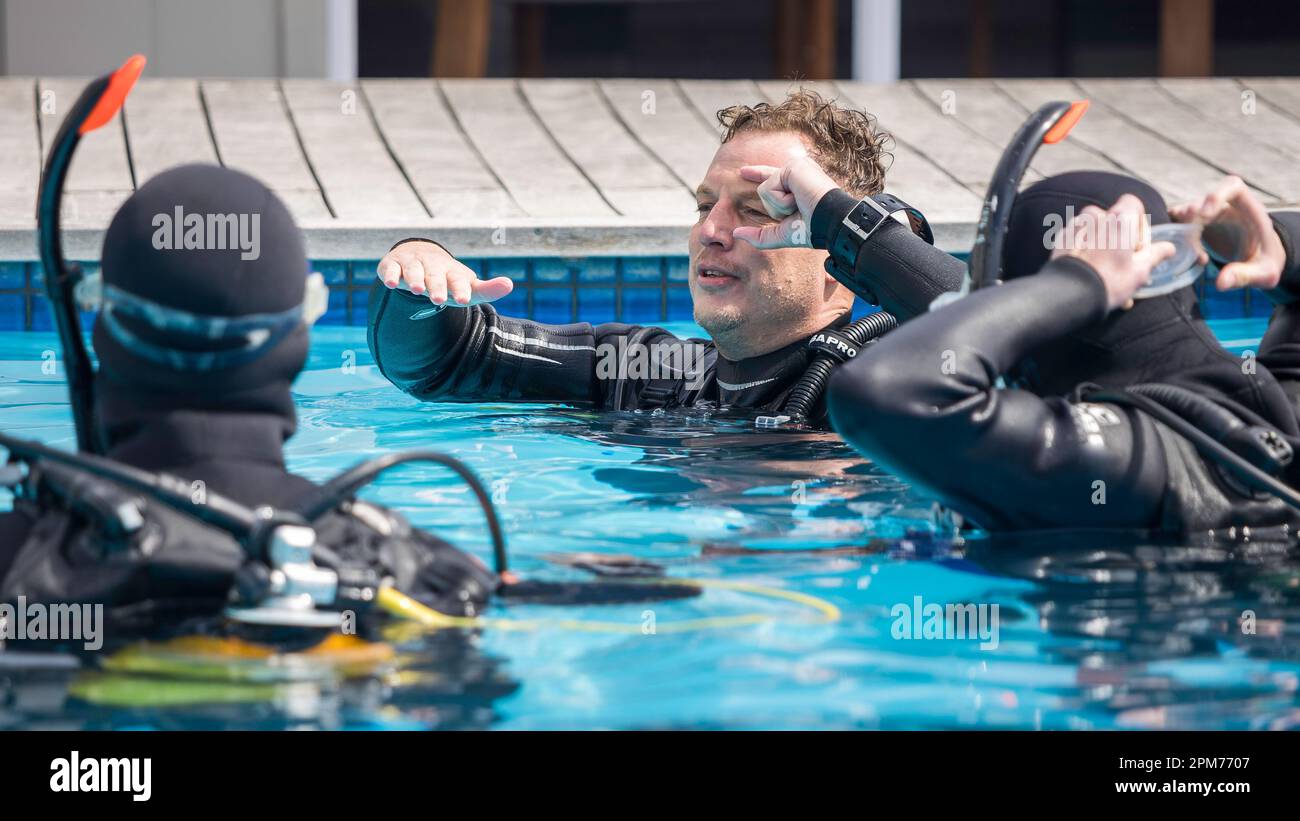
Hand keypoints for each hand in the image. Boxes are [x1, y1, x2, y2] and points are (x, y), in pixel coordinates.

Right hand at [376, 240, 513, 305]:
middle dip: (437, 287)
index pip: (459, 281)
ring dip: (414, 279)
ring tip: (416, 289)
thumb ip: (487, 289)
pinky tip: (389, 282)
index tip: (463, 299)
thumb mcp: (467, 286)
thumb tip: (510, 284)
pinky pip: (390, 269)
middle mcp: (432, 266)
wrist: (420, 255)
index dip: (461, 289)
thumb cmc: (448, 278)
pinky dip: (389, 274)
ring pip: (413, 271)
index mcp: (452, 272)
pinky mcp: (393, 265)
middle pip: (435, 277)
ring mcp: (412, 264)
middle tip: (438, 298)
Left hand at [732, 155, 838, 248]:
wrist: (829, 224)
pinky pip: (770, 188)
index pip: (770, 177)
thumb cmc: (812, 229)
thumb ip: (759, 235)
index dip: (756, 173)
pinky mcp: (793, 166)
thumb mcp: (782, 234)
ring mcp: (795, 167)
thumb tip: (736, 233)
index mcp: (795, 184)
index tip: (742, 172)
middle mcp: (796, 172)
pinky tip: (798, 199)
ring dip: (780, 206)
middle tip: (800, 211)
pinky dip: (781, 201)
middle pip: (764, 191)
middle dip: (778, 209)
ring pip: (764, 190)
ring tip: (800, 205)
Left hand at [1051, 194, 1175, 310]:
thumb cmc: (1109, 281)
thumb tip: (1169, 248)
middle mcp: (1096, 216)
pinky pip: (1078, 236)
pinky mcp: (1061, 237)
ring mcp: (1076, 225)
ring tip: (1104, 267)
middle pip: (1113, 218)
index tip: (1137, 245)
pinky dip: (1084, 248)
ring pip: (1094, 227)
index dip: (1138, 222)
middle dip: (1119, 236)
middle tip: (1122, 260)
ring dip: (1101, 241)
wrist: (1070, 294)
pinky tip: (1088, 268)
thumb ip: (1155, 254)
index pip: (1132, 203)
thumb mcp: (1140, 271)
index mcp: (1119, 219)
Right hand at [1169, 175, 1284, 290]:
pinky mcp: (1197, 227)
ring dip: (1180, 230)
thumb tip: (1220, 283)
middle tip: (1185, 238)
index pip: (1232, 187)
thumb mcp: (1264, 272)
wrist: (1260, 260)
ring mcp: (1209, 217)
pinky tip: (1181, 253)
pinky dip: (1173, 235)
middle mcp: (1226, 208)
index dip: (1216, 195)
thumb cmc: (1266, 262)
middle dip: (1189, 216)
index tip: (1203, 215)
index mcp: (1249, 210)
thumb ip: (1246, 275)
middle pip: (1202, 201)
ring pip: (1185, 213)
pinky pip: (1178, 224)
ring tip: (1189, 252)